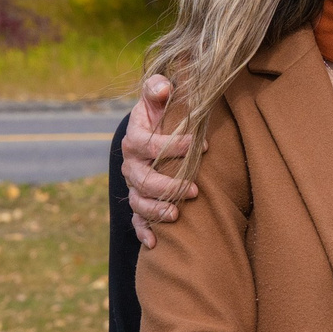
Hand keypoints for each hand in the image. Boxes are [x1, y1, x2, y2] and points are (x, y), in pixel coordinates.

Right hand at [120, 75, 193, 248]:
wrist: (152, 131)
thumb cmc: (162, 112)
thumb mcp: (158, 95)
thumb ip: (158, 88)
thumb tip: (163, 88)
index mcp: (134, 138)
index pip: (148, 144)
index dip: (173, 146)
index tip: (201, 145)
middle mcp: (131, 164)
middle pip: (142, 180)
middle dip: (167, 187)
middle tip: (193, 190)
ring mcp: (134, 185)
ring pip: (138, 202)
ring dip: (156, 210)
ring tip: (177, 216)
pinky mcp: (139, 200)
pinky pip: (136, 220)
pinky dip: (143, 232)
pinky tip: (155, 243)